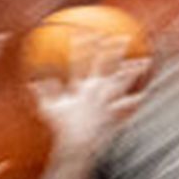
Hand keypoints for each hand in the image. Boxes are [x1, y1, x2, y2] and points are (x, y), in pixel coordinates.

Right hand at [31, 37, 148, 155]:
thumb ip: (42, 93)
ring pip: (123, 82)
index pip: (81, 60)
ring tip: (145, 61)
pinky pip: (127, 106)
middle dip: (114, 50)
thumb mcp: (48, 109)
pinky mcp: (114, 114)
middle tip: (123, 37)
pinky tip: (144, 94)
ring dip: (133, 71)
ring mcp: (107, 102)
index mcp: (80, 87)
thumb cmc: (61, 129)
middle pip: (107, 66)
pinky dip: (136, 100)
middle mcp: (96, 91)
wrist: (76, 147)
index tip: (86, 32)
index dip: (83, 44)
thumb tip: (33, 81)